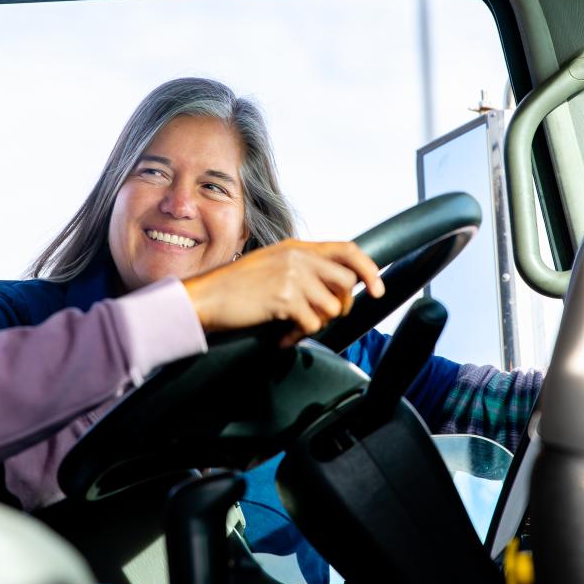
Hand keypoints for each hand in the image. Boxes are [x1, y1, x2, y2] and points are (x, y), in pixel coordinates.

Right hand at [183, 239, 384, 347]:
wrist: (206, 296)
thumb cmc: (235, 286)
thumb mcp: (272, 265)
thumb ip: (302, 268)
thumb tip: (335, 286)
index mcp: (297, 247)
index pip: (348, 250)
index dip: (368, 269)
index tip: (377, 289)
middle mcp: (298, 257)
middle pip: (346, 283)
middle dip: (341, 307)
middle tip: (321, 317)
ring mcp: (292, 276)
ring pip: (332, 307)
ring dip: (317, 323)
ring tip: (294, 326)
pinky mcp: (285, 298)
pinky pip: (312, 324)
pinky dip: (299, 336)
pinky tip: (282, 336)